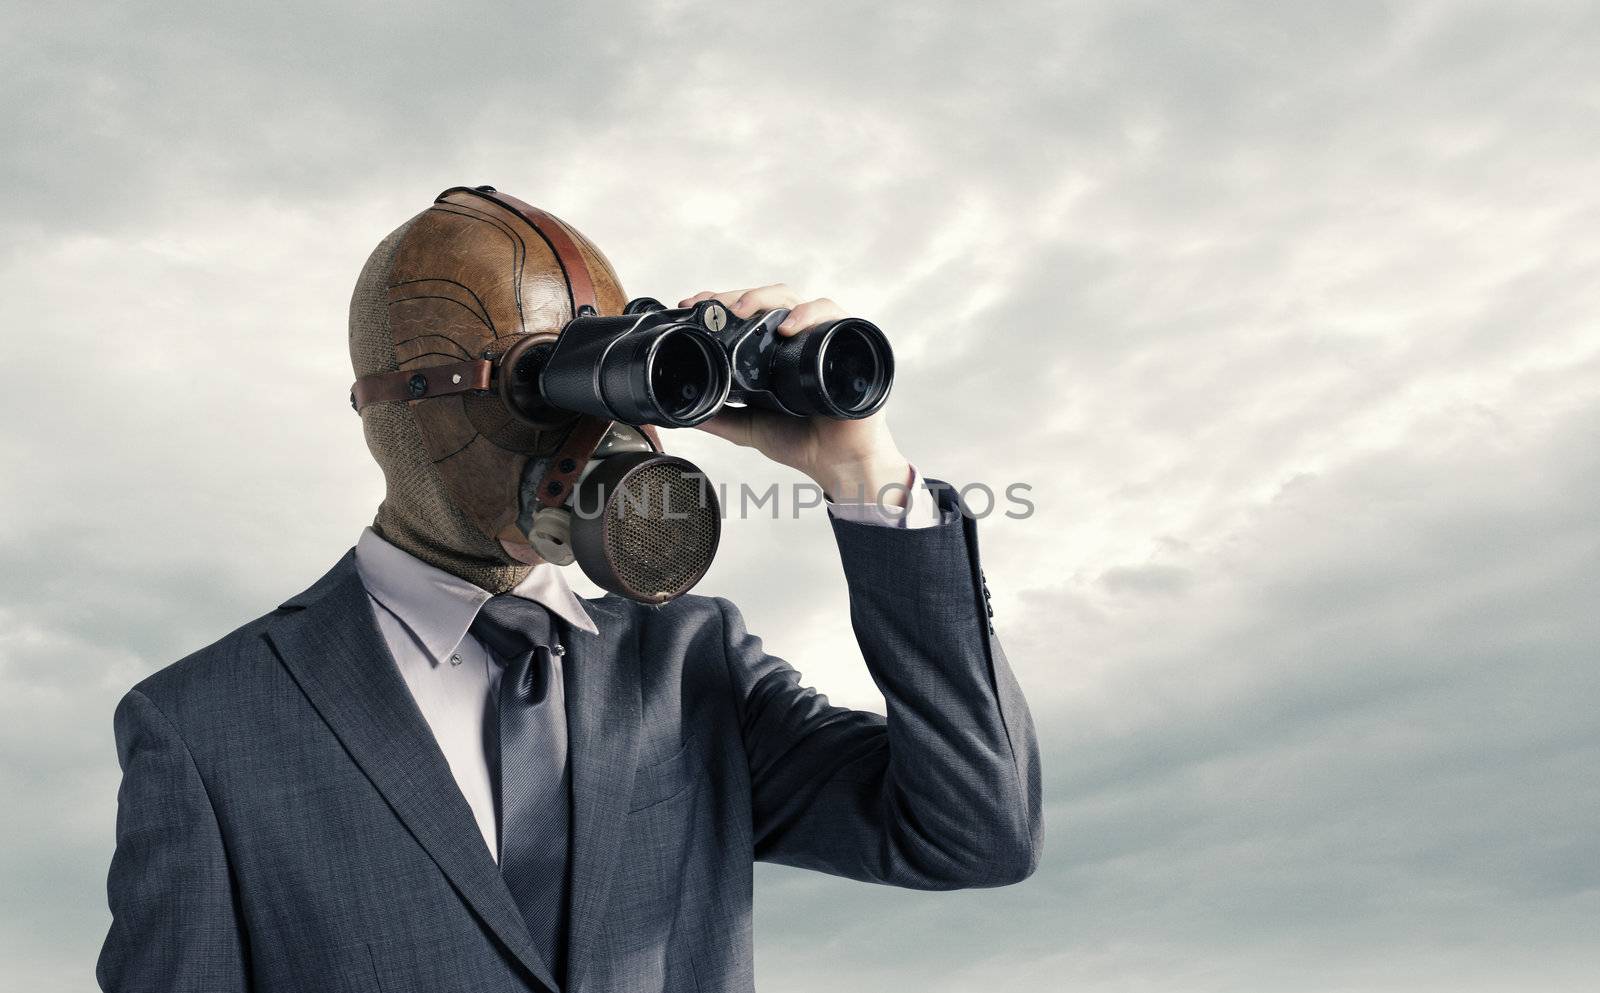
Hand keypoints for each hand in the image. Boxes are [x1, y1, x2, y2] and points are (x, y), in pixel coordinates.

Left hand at [678, 283, 912, 506]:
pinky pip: (831, 314)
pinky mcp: (847, 343)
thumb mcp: (749, 427)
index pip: (746, 313)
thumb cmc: (802, 442)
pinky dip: (809, 313)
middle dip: (735, 296)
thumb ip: (719, 418)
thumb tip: (684, 411)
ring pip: (794, 299)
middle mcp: (797, 339)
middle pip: (766, 300)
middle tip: (711, 307)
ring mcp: (820, 338)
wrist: (838, 463)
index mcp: (773, 352)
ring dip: (765, 297)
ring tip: (743, 311)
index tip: (691, 305)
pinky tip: (788, 327)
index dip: (719, 303)